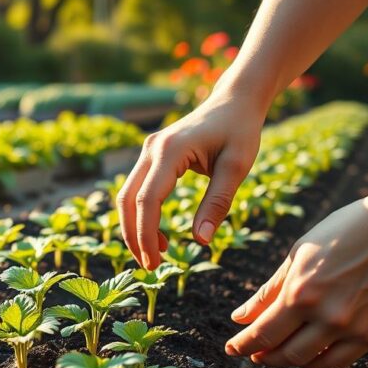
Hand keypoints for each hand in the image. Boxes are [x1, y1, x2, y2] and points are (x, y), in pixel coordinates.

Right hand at [117, 89, 263, 269]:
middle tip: (149, 266)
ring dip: (135, 226)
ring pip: (127, 195)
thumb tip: (201, 241)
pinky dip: (141, 214)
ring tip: (156, 253)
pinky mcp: (152, 154)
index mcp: (170, 150)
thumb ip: (217, 203)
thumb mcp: (237, 167)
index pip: (148, 200)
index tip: (154, 262)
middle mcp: (151, 148)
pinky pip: (137, 188)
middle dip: (133, 236)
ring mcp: (148, 150)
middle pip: (127, 199)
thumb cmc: (240, 131)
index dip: (146, 235)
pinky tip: (158, 234)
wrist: (235, 101)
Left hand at [225, 195, 367, 367]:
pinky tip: (309, 352)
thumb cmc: (346, 230)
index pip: (262, 334)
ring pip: (311, 362)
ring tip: (278, 352)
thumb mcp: (299, 253)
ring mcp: (352, 328)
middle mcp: (326, 316)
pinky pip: (340, 361)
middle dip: (263, 356)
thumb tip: (240, 317)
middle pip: (284, 354)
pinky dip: (320, 361)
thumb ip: (269, 291)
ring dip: (289, 361)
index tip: (231, 348)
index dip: (243, 345)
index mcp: (301, 292)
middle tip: (253, 352)